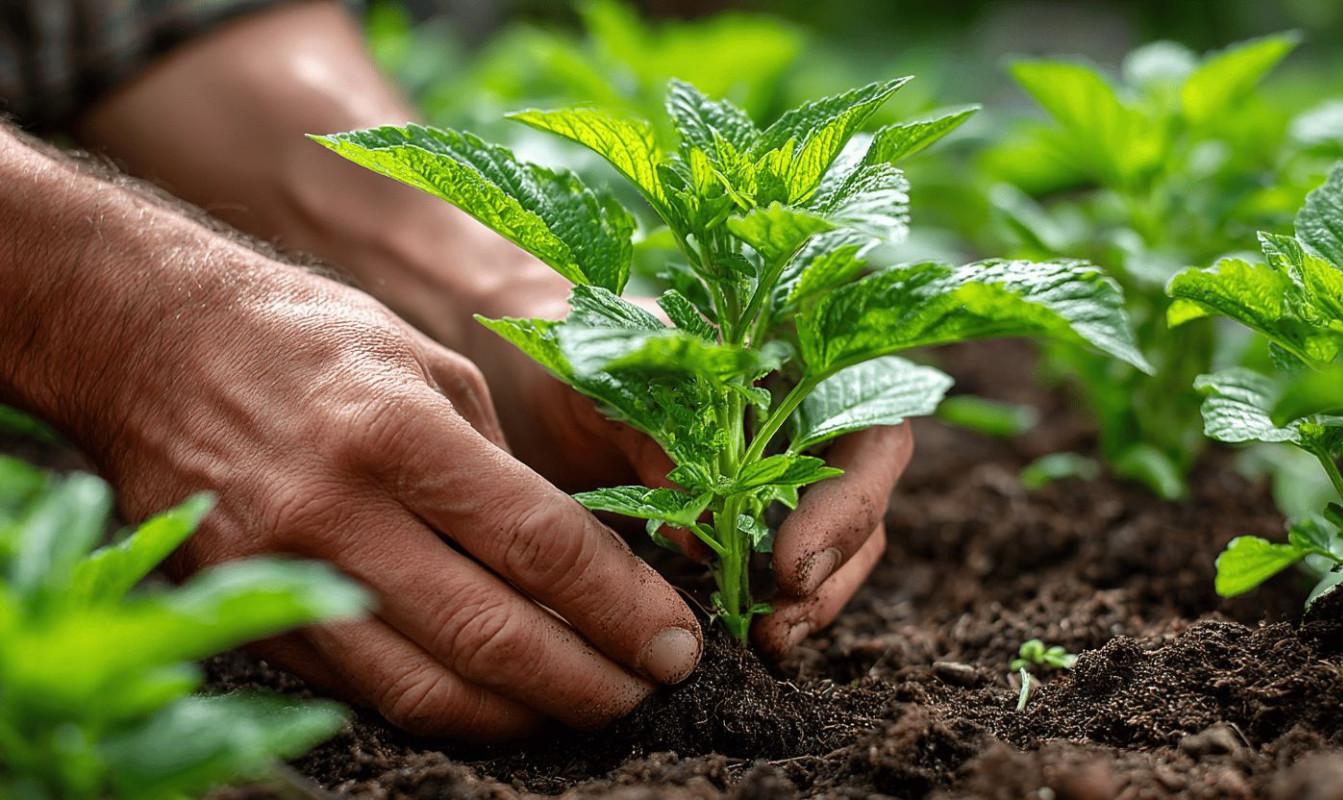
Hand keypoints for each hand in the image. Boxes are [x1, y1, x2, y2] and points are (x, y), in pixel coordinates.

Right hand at [76, 263, 702, 740]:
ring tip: (583, 705)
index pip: (541, 547)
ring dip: (523, 715)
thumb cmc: (307, 338)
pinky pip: (364, 689)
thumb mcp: (428, 362)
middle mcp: (338, 512)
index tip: (675, 641)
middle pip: (493, 637)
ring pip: (427, 690)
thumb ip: (499, 466)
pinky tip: (494, 698)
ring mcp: (282, 572)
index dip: (623, 608)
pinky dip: (443, 705)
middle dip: (592, 682)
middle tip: (648, 691)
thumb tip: (567, 563)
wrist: (147, 342)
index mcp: (400, 432)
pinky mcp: (246, 611)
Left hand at [471, 291, 911, 660]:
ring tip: (767, 640)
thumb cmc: (569, 349)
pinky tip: (744, 637)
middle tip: (783, 616)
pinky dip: (774, 608)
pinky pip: (784, 570)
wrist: (524, 378)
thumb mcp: (598, 374)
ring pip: (838, 540)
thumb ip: (654, 431)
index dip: (849, 494)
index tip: (792, 561)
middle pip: (863, 491)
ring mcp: (779, 471)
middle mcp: (800, 411)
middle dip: (837, 562)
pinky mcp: (745, 525)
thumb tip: (704, 529)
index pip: (866, 418)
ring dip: (813, 597)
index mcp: (786, 353)